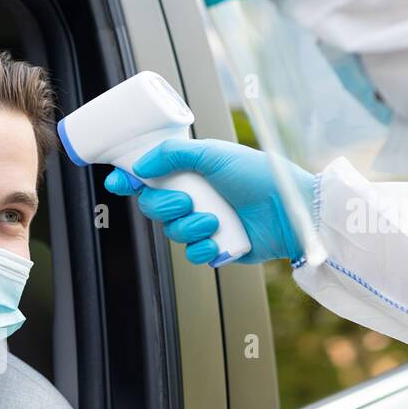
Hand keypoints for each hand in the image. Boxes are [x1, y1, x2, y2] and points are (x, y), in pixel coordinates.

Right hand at [103, 138, 315, 264]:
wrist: (289, 210)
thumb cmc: (259, 176)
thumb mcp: (215, 154)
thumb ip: (174, 154)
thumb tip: (140, 164)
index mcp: (190, 172)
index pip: (149, 177)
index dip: (129, 180)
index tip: (118, 182)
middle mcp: (193, 197)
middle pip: (153, 206)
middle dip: (164, 205)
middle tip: (186, 200)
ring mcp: (202, 223)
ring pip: (170, 232)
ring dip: (188, 227)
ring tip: (214, 220)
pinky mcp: (214, 247)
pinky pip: (191, 254)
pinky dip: (202, 248)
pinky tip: (218, 240)